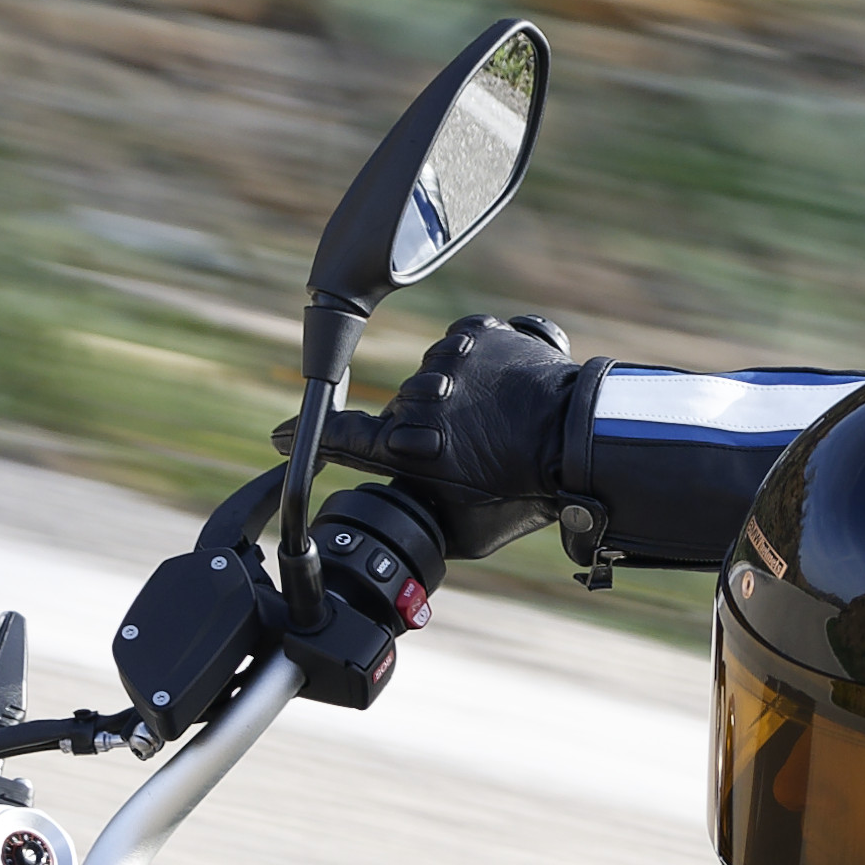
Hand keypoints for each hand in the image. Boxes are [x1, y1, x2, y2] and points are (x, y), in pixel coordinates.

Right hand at [328, 312, 589, 557]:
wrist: (580, 445)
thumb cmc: (525, 495)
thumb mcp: (462, 532)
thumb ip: (422, 516)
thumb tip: (406, 519)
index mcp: (407, 447)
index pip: (342, 437)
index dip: (306, 436)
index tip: (284, 435)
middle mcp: (420, 398)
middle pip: (401, 412)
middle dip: (425, 430)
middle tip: (471, 452)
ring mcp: (449, 359)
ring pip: (434, 377)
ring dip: (456, 396)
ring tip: (497, 420)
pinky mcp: (479, 333)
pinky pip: (463, 344)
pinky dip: (478, 363)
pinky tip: (504, 389)